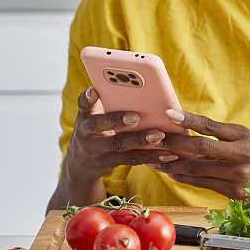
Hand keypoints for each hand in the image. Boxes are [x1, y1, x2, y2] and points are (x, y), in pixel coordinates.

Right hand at [63, 87, 177, 182]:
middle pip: (99, 125)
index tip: (94, 91)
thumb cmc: (97, 128)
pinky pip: (133, 159)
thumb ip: (109, 102)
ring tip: (159, 135)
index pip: (83, 103)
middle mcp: (86, 132)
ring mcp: (97, 150)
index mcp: (85, 115)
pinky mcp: (110, 163)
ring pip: (119, 145)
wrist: (82, 163)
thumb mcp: (95, 115)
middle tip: (136, 116)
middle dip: (117, 120)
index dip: (88, 97)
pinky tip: (167, 155)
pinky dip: (151, 157)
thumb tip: (141, 86)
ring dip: (140, 140)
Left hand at [151, 109, 249, 207]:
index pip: (210, 125)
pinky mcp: (233, 191)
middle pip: (200, 146)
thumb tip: (187, 132)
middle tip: (153, 140)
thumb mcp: (246, 142)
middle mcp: (240, 153)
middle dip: (173, 144)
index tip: (168, 113)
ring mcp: (237, 174)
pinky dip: (184, 178)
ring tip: (153, 159)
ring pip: (196, 168)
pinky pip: (202, 183)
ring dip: (172, 164)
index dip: (188, 119)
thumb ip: (220, 137)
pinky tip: (171, 173)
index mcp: (241, 135)